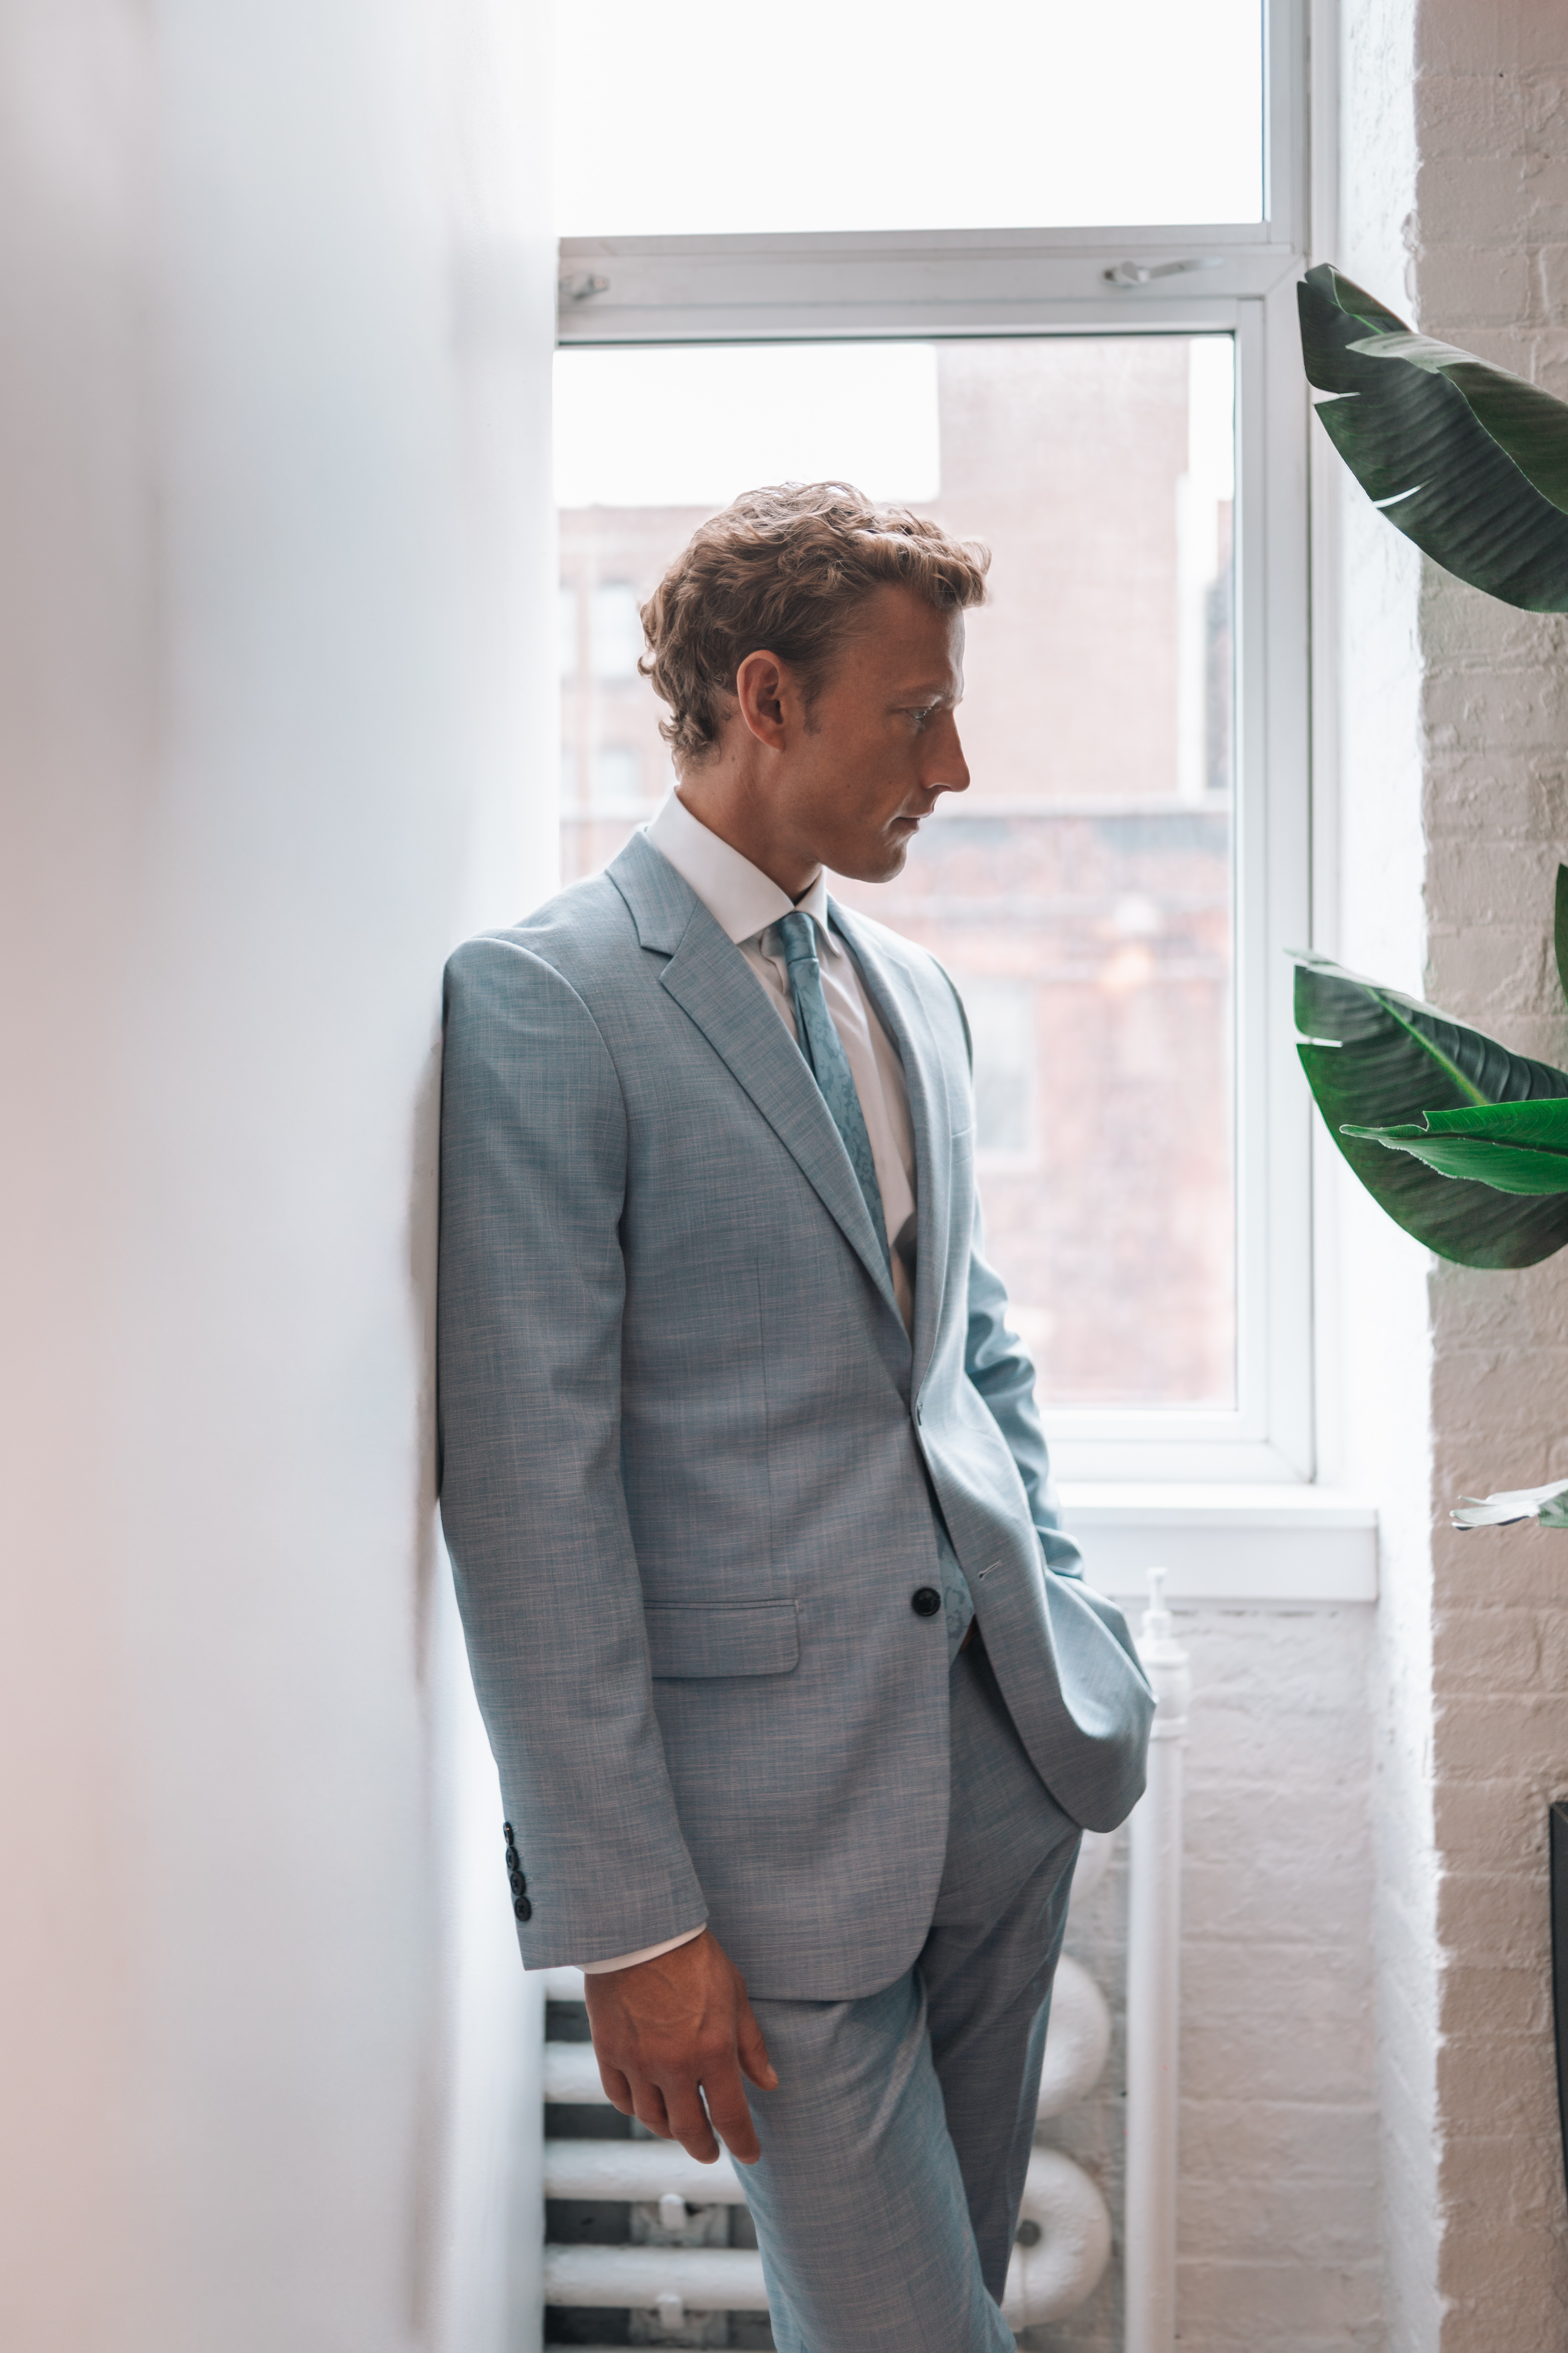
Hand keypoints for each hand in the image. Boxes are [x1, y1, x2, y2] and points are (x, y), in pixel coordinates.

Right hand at [582, 1928, 777, 2165]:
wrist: (641, 1930)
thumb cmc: (695, 1958)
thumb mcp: (736, 1995)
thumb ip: (751, 2045)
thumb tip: (769, 2083)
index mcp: (713, 2051)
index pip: (730, 2117)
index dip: (742, 2143)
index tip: (749, 2154)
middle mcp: (675, 2065)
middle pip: (688, 2130)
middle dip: (703, 2147)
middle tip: (711, 2152)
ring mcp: (638, 2062)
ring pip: (653, 2119)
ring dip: (670, 2131)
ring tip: (681, 2129)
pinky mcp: (609, 2052)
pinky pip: (621, 2098)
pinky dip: (636, 2108)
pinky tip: (647, 2105)